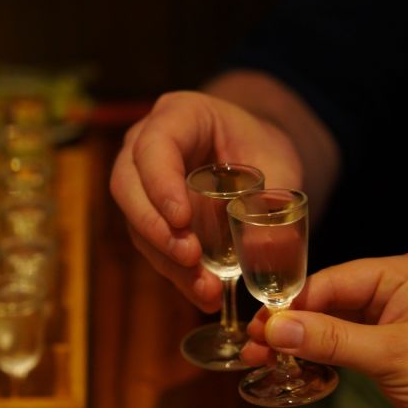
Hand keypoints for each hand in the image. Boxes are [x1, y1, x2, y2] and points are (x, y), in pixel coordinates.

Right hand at [109, 90, 301, 311]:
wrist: (256, 154)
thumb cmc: (263, 147)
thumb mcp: (279, 165)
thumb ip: (274, 201)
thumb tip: (264, 253)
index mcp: (178, 115)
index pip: (154, 145)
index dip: (160, 183)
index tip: (182, 220)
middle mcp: (145, 144)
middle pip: (127, 185)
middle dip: (155, 228)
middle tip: (190, 258)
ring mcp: (140, 180)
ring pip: (134, 220)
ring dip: (166, 258)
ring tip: (204, 288)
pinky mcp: (147, 213)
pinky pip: (150, 243)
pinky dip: (174, 271)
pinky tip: (203, 292)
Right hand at [241, 252, 407, 407]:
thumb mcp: (390, 357)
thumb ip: (330, 339)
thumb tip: (274, 326)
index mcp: (404, 273)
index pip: (332, 280)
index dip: (292, 304)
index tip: (256, 327)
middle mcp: (397, 287)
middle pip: (328, 298)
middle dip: (291, 324)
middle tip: (252, 345)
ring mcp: (394, 318)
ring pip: (332, 322)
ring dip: (301, 340)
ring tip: (262, 356)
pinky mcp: (390, 346)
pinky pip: (345, 341)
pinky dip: (320, 353)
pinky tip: (294, 363)